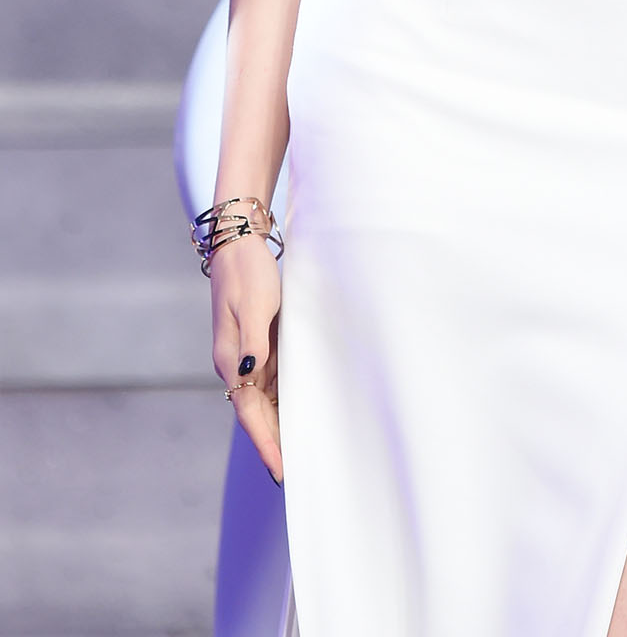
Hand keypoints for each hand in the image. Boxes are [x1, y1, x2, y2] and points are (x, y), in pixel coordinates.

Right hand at [210, 233, 283, 484]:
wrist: (238, 244)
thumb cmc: (247, 273)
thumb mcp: (255, 305)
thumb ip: (254, 341)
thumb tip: (248, 375)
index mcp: (231, 360)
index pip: (249, 413)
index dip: (266, 442)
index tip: (281, 471)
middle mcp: (237, 364)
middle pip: (257, 414)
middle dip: (274, 443)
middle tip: (297, 474)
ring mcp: (248, 356)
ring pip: (265, 401)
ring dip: (280, 425)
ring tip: (303, 452)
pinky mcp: (259, 345)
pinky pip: (272, 382)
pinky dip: (283, 401)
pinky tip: (300, 411)